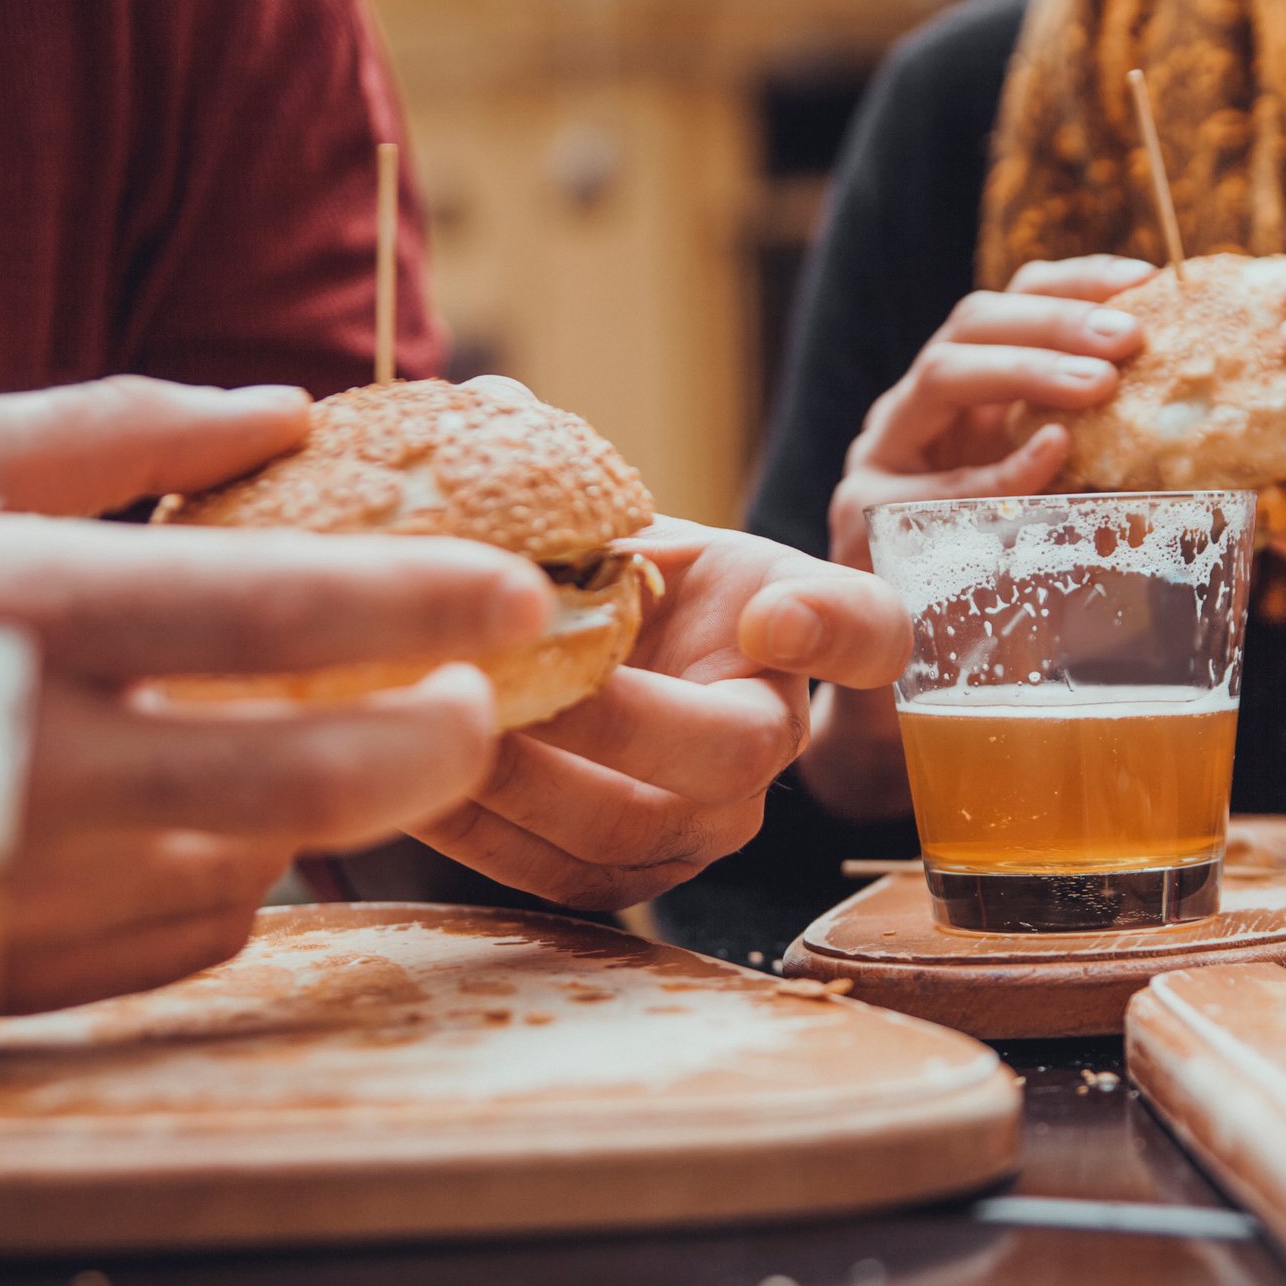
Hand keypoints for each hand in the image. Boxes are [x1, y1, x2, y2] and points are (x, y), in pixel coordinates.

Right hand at [0, 377, 552, 1012]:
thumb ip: (109, 433)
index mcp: (18, 609)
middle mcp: (21, 760)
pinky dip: (223, 876)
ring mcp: (9, 878)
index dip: (424, 601)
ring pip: (254, 868)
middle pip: (307, 784)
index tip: (524, 590)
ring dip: (316, 806)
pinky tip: (188, 816)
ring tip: (304, 736)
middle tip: (484, 698)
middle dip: (434, 740)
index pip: (276, 614)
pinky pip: (181, 937)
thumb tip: (281, 409)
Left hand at [410, 517, 910, 909]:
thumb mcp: (624, 518)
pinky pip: (567, 881)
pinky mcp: (636, 882)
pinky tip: (414, 779)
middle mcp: (778, 739)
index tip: (773, 610)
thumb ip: (578, 475)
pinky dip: (484, 835)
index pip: (871, 632)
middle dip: (607, 718)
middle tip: (502, 673)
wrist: (594, 679)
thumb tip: (490, 403)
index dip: (833, 630)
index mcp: (803, 629)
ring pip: (633, 829)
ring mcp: (712, 824)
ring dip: (523, 780)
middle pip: (729, 754)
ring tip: (433, 719)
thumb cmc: (621, 582)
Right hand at [826, 255, 1153, 569]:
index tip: (1144, 280)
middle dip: (1054, 320)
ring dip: (1026, 369)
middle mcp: (918, 403)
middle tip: (1129, 338)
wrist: (907, 651)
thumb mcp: (1052, 494)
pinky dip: (1001, 464)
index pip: (1012, 301)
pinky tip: (1055, 452)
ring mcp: (885, 450)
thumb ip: (1089, 452)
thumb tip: (1185, 413)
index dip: (1075, 281)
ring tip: (1098, 384)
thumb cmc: (996, 570)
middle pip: (974, 322)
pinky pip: (937, 478)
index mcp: (965, 388)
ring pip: (943, 374)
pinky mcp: (867, 510)